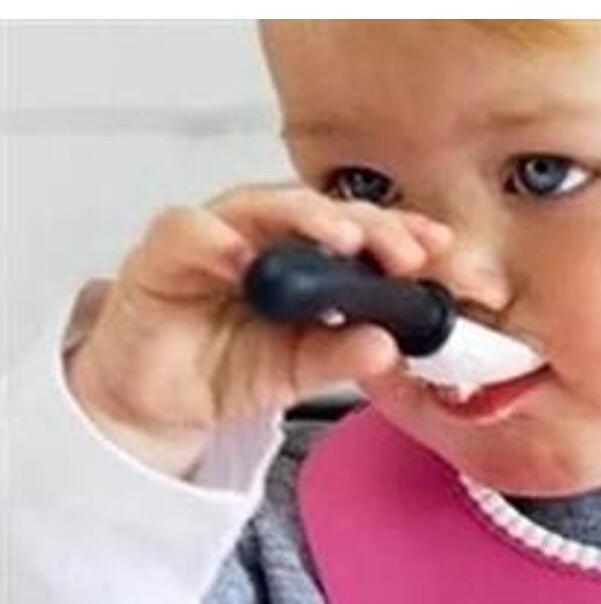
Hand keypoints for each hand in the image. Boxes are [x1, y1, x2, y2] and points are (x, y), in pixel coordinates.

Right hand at [64, 184, 452, 476]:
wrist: (160, 400)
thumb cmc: (228, 367)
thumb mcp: (297, 370)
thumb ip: (340, 355)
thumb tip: (390, 346)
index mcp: (305, 258)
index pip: (359, 232)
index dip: (399, 234)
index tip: (437, 248)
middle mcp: (264, 235)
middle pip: (319, 208)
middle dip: (367, 225)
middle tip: (400, 251)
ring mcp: (214, 236)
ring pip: (261, 203)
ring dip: (304, 217)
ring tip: (342, 241)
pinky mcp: (164, 251)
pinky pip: (189, 230)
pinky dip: (217, 239)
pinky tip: (245, 257)